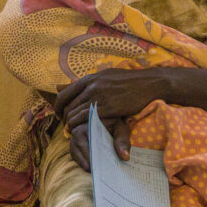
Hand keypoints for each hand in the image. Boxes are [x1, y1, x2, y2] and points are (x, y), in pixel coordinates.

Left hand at [55, 68, 169, 161]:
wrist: (149, 83)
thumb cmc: (128, 81)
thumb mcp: (105, 76)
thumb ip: (87, 82)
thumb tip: (65, 84)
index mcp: (90, 78)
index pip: (64, 93)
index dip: (58, 106)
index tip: (59, 114)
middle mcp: (92, 86)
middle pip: (68, 105)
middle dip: (64, 117)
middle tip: (65, 125)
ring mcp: (100, 96)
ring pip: (76, 113)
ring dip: (71, 124)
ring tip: (71, 130)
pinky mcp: (109, 108)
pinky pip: (88, 119)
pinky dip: (81, 126)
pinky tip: (82, 131)